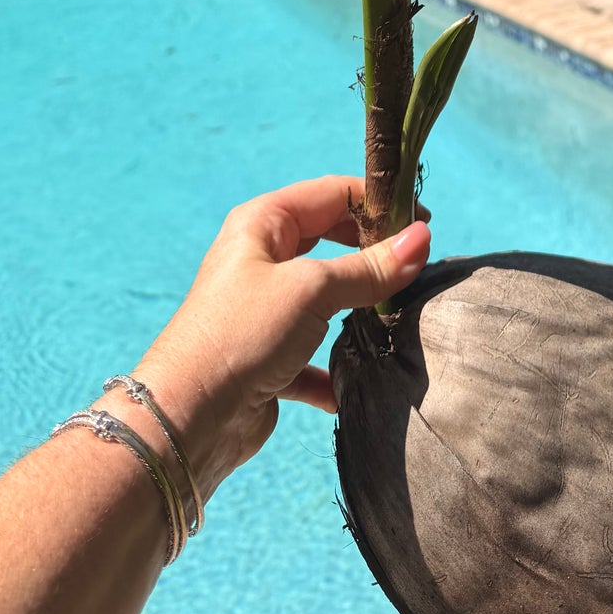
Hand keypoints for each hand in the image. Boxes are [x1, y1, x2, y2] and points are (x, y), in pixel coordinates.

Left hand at [107, 176, 429, 499]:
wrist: (188, 419)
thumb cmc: (245, 333)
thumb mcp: (312, 289)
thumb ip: (369, 268)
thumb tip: (422, 239)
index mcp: (264, 223)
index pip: (332, 194)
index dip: (378, 203)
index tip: (424, 223)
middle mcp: (261, 259)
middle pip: (330, 241)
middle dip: (372, 253)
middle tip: (416, 269)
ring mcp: (264, 309)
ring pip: (326, 297)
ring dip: (358, 308)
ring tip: (397, 317)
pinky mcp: (267, 358)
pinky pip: (312, 351)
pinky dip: (334, 364)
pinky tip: (355, 381)